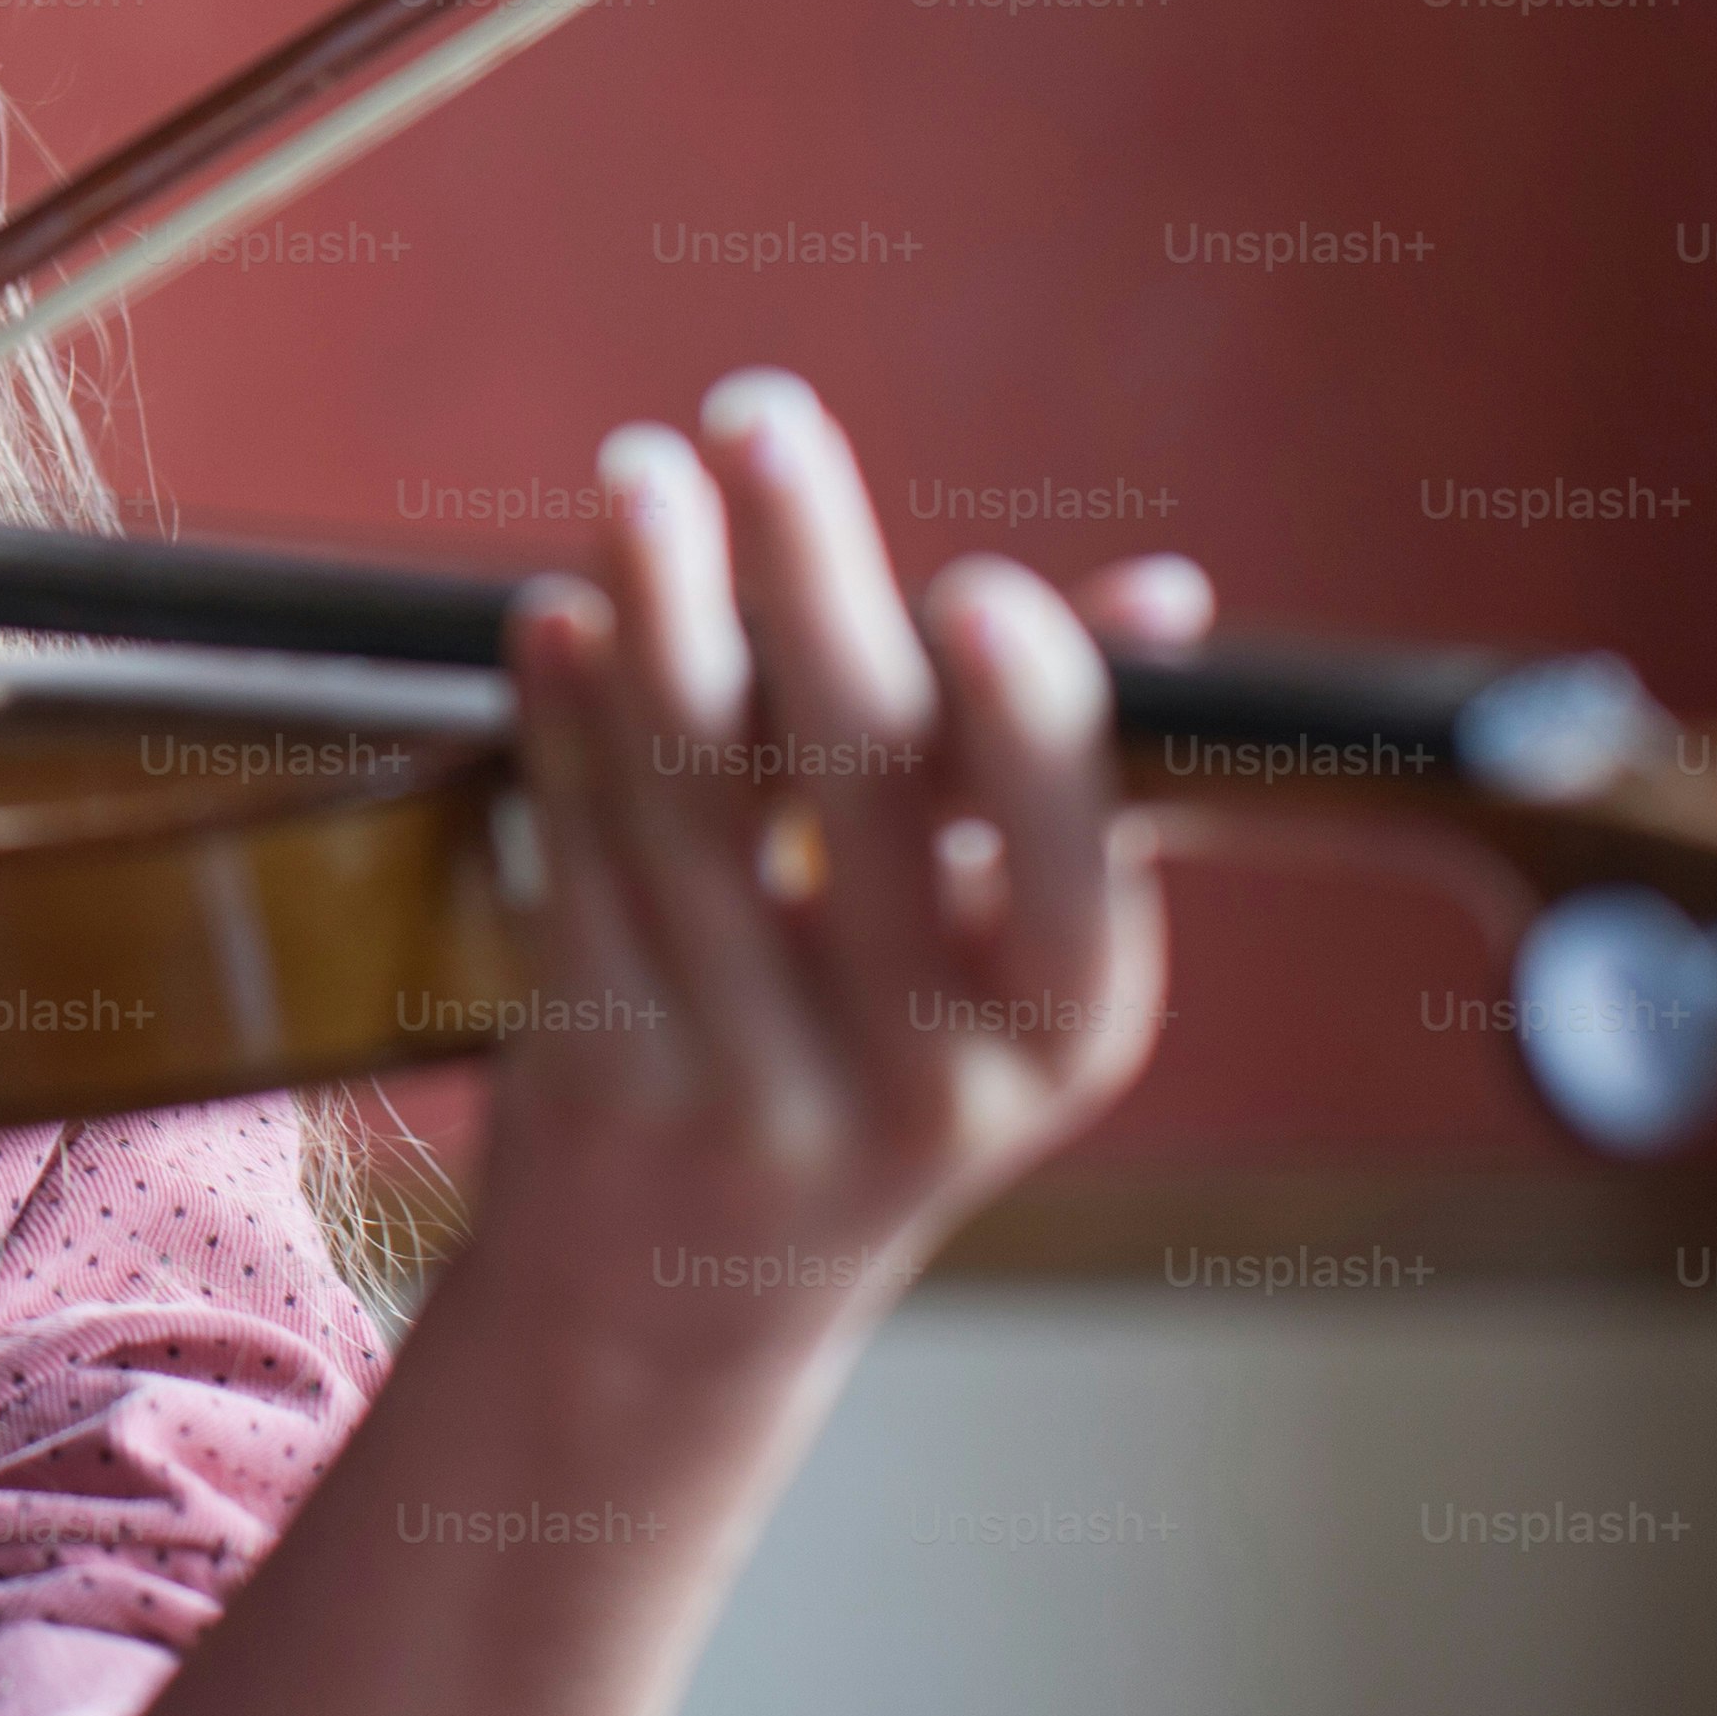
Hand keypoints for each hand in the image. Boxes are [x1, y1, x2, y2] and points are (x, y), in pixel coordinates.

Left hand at [483, 368, 1199, 1333]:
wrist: (683, 1300)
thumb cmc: (873, 1059)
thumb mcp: (997, 957)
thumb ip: (1054, 777)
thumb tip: (1163, 599)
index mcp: (1064, 1029)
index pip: (1068, 864)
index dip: (1026, 729)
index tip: (976, 584)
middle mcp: (928, 1081)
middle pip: (860, 790)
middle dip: (808, 582)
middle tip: (762, 415)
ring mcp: (754, 1089)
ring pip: (695, 808)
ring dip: (661, 611)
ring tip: (643, 473)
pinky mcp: (602, 1083)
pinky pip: (576, 866)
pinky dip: (565, 728)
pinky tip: (553, 615)